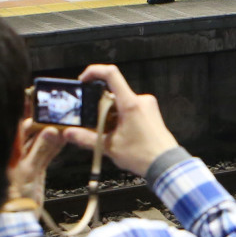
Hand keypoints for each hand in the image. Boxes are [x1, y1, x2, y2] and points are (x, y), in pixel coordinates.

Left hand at [7, 94, 66, 203]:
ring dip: (52, 130)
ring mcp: (26, 160)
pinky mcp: (36, 168)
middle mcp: (15, 152)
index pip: (16, 123)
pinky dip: (55, 144)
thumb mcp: (29, 173)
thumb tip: (52, 132)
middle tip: (57, 108)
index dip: (24, 108)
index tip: (34, 95)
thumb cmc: (13, 200)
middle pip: (29, 128)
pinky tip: (64, 136)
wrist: (18, 220)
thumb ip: (41, 151)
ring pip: (39, 139)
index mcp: (8, 150)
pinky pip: (46, 151)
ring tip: (64, 120)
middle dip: (43, 118)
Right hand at [58, 64, 179, 176]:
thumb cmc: (143, 155)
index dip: (94, 72)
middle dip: (100, 108)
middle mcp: (141, 101)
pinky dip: (120, 118)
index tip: (84, 79)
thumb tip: (70, 133)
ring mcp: (147, 106)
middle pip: (112, 94)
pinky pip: (130, 109)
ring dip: (110, 116)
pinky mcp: (150, 112)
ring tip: (110, 135)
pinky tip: (120, 135)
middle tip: (96, 125)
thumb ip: (86, 138)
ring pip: (120, 104)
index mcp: (131, 104)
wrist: (165, 164)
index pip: (111, 75)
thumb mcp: (109, 147)